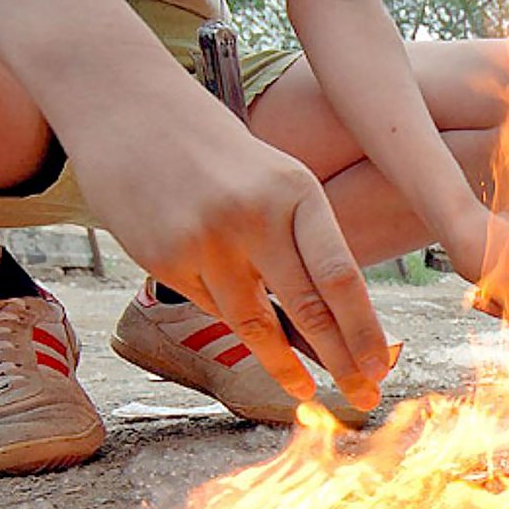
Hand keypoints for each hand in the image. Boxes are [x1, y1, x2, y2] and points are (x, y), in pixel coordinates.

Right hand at [72, 96, 390, 409]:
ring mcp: (206, 241)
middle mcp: (254, 216)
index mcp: (296, 192)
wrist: (128, 109)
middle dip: (341, 363)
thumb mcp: (277, 183)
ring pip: (255, 325)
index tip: (381, 369)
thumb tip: (338, 324)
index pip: (340, 276)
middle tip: (362, 399)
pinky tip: (242, 326)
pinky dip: (232, 321)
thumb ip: (306, 243)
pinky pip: (211, 309)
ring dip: (286, 367)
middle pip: (309, 309)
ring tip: (306, 393)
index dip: (364, 330)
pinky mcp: (165, 260)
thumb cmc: (219, 157)